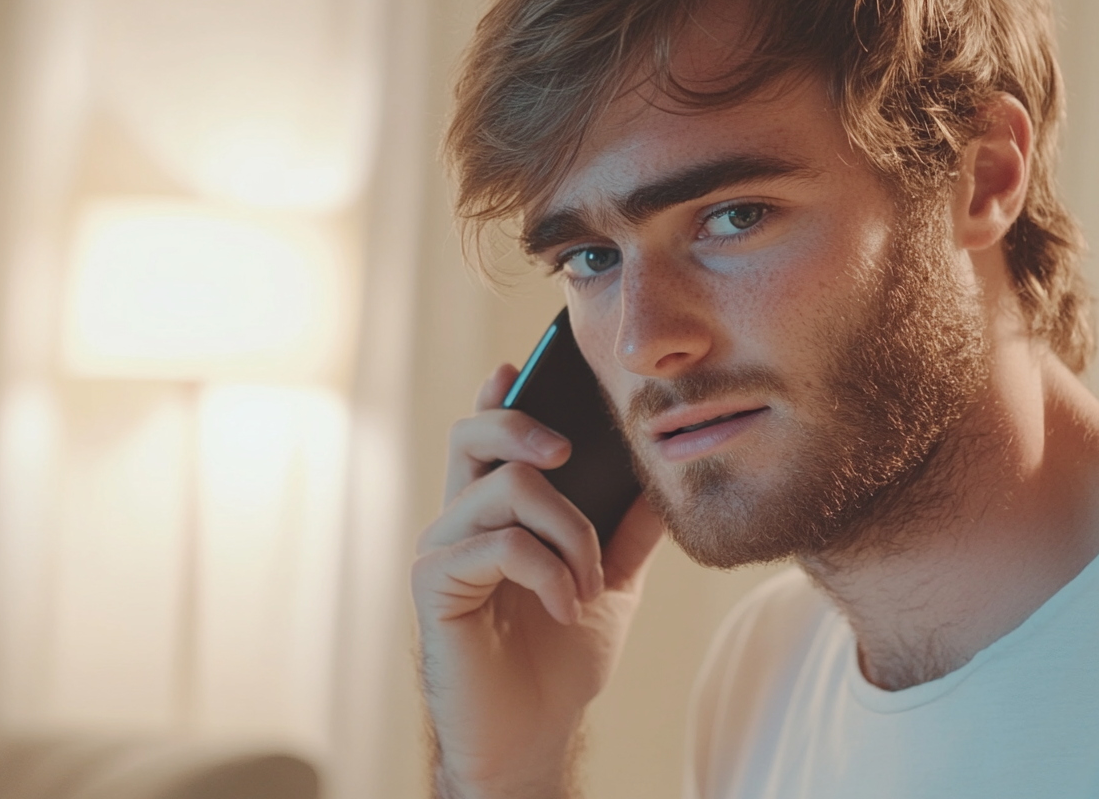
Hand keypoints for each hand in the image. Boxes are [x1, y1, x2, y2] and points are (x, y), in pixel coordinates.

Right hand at [412, 364, 663, 797]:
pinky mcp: (436, 586)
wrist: (535, 735)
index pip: (487, 438)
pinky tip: (569, 606)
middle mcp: (460, 522)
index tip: (519, 364)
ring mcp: (443, 552)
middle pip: (473, 436)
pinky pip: (501, 544)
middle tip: (568, 450)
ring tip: (589, 583)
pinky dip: (550, 571)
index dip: (498, 397)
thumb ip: (628, 530)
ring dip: (569, 533)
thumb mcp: (609, 581)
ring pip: (507, 490)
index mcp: (495, 515)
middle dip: (523, 424)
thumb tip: (663, 478)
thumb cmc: (560, 658)